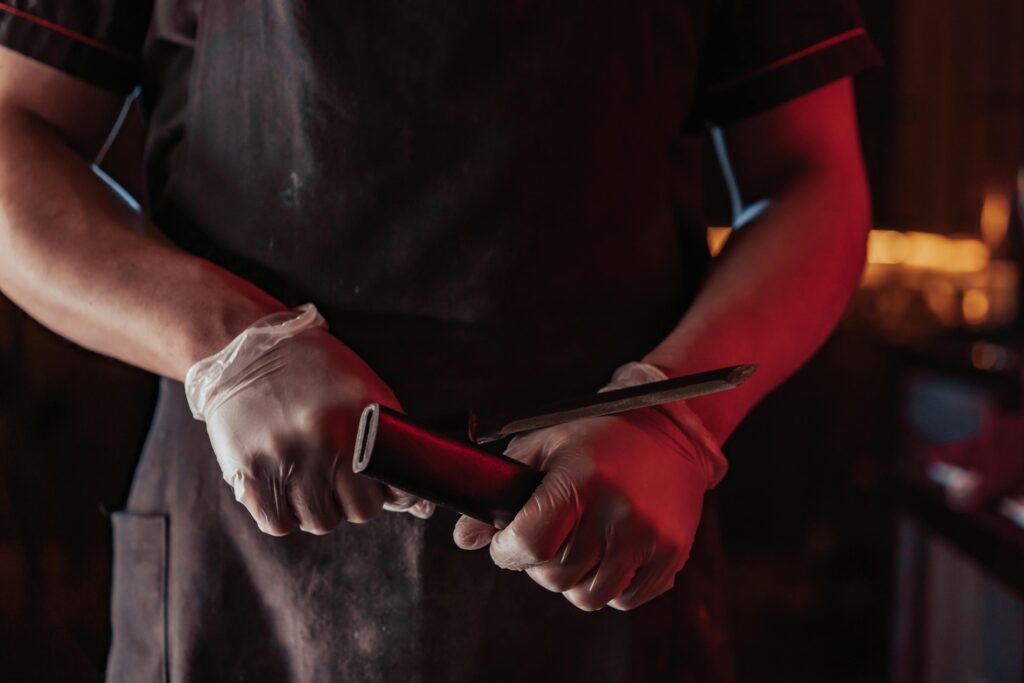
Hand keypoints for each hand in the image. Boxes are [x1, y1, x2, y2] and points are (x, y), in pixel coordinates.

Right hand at [190, 308, 432, 534]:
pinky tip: (284, 488)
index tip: (383, 488)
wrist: (246, 352)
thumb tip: (423, 509)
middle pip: (359, 511)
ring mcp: (286, 457)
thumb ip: (395, 446)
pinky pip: (277, 523)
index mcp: (360, 419)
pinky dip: (284, 514)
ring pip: (320, 522)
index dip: (393, 494)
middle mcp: (326, 439)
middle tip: (341, 479)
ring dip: (320, 508)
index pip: (395, 489)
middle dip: (355, 500)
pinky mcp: (249, 471)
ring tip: (311, 480)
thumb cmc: (316, 374)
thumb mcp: (365, 394)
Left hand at [453, 399, 721, 610]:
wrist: (668, 430)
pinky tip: (606, 555)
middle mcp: (618, 512)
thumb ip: (501, 490)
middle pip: (556, 577)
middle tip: (545, 540)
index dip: (507, 552)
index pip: (530, 544)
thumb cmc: (595, 437)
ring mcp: (648, 537)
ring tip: (576, 548)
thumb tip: (464, 539)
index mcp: (581, 481)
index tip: (506, 544)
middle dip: (538, 565)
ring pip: (588, 597)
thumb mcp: (543, 446)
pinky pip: (624, 600)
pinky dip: (608, 587)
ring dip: (573, 581)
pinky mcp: (671, 555)